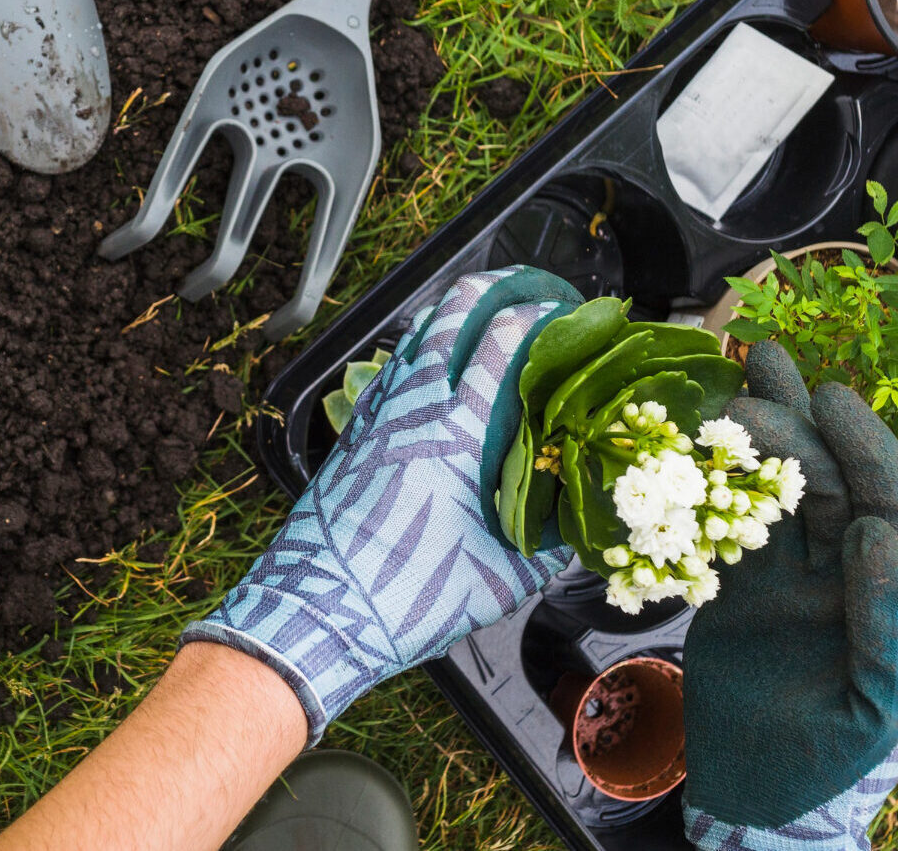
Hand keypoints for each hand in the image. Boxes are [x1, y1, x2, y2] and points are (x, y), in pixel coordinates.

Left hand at [183, 267, 584, 743]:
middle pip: (453, 311)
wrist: (317, 611)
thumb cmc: (407, 598)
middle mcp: (413, 407)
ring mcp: (376, 414)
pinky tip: (435, 368)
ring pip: (416, 334)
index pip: (504, 340)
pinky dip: (420, 351)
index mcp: (456, 432)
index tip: (571, 312)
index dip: (541, 314)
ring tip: (487, 312)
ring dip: (453, 313)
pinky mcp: (353, 432)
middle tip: (530, 288)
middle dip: (496, 286)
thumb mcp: (502, 580)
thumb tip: (579, 525)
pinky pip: (391, 370)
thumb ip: (548, 545)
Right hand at [682, 342, 897, 849]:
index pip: (880, 508)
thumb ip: (882, 625)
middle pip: (823, 485)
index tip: (830, 399)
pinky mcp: (739, 592)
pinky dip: (710, 487)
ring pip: (774, 496)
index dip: (861, 450)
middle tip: (760, 370)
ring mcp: (786, 582)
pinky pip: (725, 529)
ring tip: (735, 379)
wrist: (759, 796)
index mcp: (879, 600)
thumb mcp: (871, 708)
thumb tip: (873, 536)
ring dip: (758, 440)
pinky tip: (693, 447)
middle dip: (799, 425)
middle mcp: (837, 579)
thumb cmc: (826, 765)